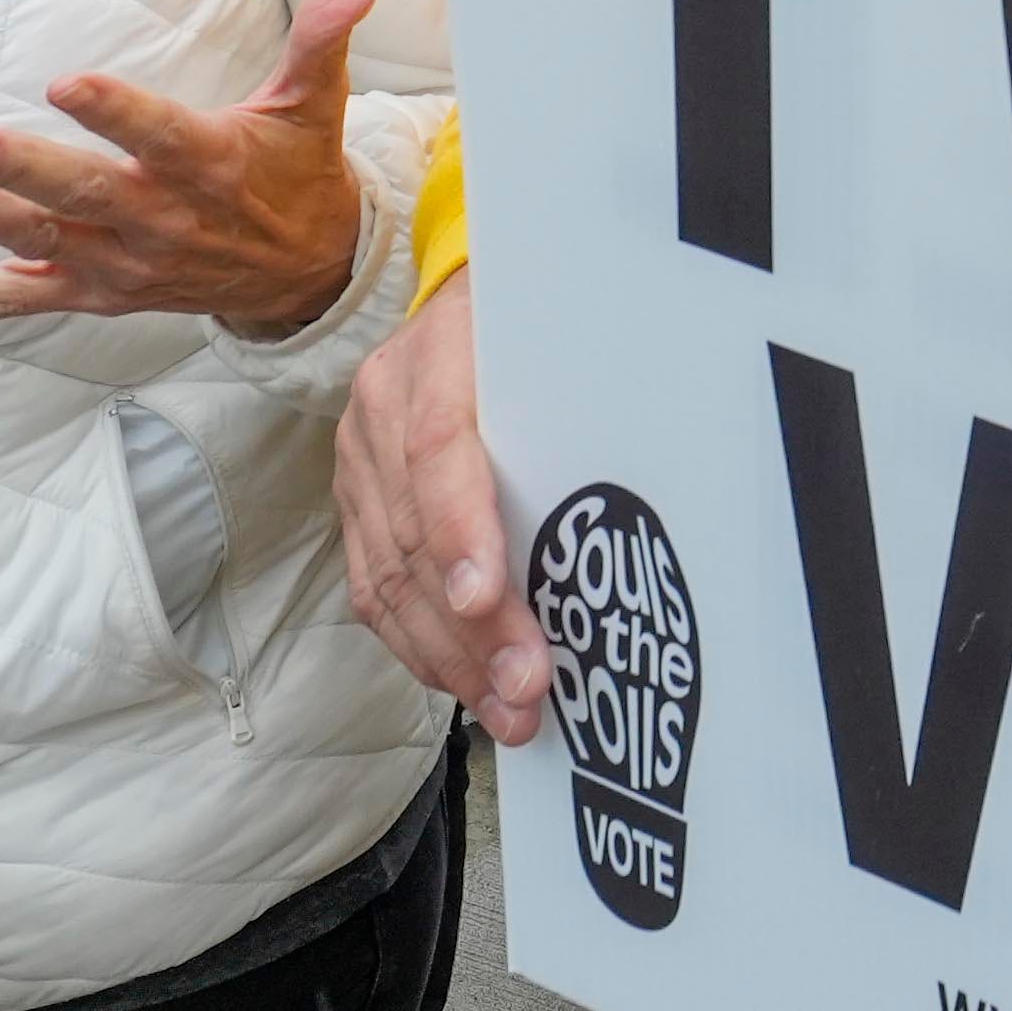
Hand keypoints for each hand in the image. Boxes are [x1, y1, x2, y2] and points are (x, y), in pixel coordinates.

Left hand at [0, 0, 378, 341]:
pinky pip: (11, 299)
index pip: (158, 137)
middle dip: (18, 173)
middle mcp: (158, 223)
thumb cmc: (295, 173)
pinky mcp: (91, 293)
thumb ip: (321, 42)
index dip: (114, 111)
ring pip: (35, 242)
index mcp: (210, 167)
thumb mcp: (314, 106)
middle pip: (81, 198)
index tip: (64, 80)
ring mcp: (119, 265)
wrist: (303, 276)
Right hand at [334, 277, 550, 742]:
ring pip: (389, 574)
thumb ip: (586, 393)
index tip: (485, 598)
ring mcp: (360, 458)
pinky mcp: (357, 500)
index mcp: (437, 351)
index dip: (460, 528)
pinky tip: (464, 684)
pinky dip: (421, 645)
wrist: (469, 299)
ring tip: (506, 711)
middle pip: (416, 531)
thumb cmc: (539, 324)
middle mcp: (382, 407)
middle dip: (472, 628)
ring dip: (449, 656)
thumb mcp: (563, 333)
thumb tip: (654, 481)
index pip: (439, 448)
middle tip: (526, 692)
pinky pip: (375, 587)